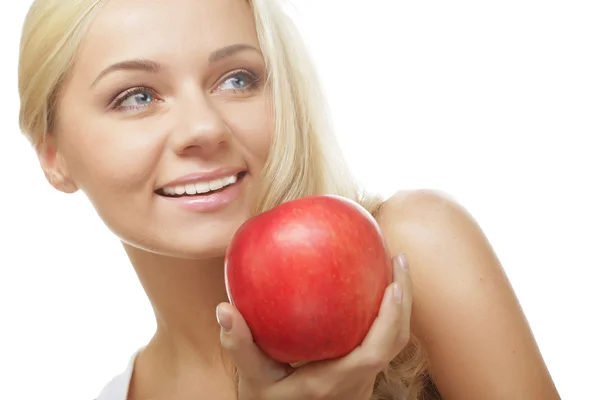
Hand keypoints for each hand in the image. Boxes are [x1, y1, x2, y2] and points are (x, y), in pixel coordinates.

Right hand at [216, 254, 412, 399]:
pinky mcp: (361, 376)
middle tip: (398, 259)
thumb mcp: (250, 376)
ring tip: (394, 267)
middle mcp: (356, 383)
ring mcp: (362, 381)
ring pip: (393, 344)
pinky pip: (381, 342)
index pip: (374, 352)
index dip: (389, 319)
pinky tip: (372, 287)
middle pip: (395, 342)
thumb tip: (223, 309)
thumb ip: (238, 344)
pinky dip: (385, 315)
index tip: (392, 284)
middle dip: (404, 301)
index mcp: (332, 382)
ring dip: (399, 306)